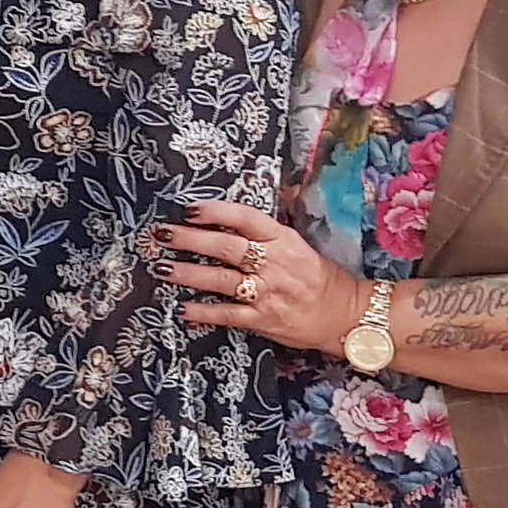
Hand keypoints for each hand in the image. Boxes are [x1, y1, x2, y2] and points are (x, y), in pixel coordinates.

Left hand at [154, 201, 360, 354]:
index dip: (216, 211)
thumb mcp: (300, 242)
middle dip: (190, 239)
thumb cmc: (321, 278)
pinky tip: (182, 309)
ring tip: (161, 268)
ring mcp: (268, 292)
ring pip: (222, 279)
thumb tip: (276, 188)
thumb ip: (273, 223)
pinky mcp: (264, 319)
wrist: (346, 315)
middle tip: (161, 234)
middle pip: (226, 246)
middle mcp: (273, 263)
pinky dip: (204, 312)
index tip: (188, 209)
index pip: (245, 218)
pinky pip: (229, 315)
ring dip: (188, 273)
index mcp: (283, 239)